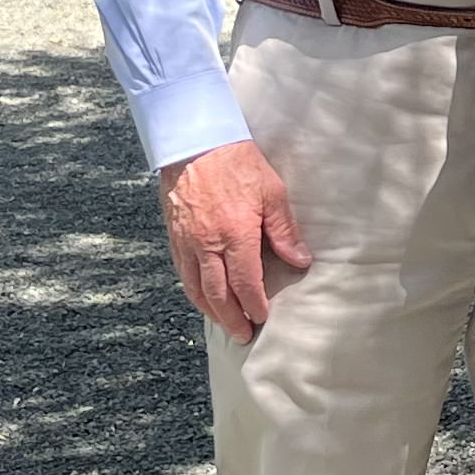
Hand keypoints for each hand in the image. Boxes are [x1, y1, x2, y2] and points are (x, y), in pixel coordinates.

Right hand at [161, 138, 308, 343]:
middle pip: (218, 294)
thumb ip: (284, 230)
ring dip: (211, 310)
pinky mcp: (174, 234)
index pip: (245, 283)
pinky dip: (192, 291)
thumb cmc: (237, 161)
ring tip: (224, 323)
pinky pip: (182, 272)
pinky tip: (202, 297)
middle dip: (232, 318)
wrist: (194, 139)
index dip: (255, 304)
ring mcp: (186, 241)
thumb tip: (300, 260)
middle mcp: (207, 244)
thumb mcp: (272, 191)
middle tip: (244, 335)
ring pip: (196, 287)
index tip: (263, 317)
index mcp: (234, 234)